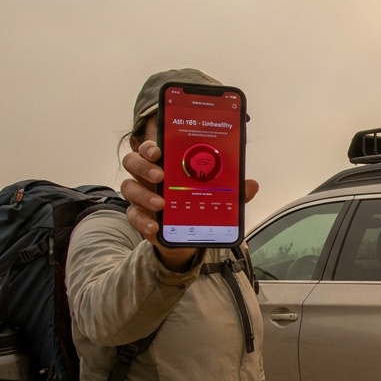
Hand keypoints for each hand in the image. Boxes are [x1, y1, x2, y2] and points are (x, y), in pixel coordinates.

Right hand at [120, 139, 259, 271]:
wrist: (189, 234)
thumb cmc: (199, 203)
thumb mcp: (218, 196)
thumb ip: (233, 191)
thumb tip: (252, 185)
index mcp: (166, 163)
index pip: (151, 147)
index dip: (150, 146)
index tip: (159, 150)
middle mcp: (148, 176)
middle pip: (133, 162)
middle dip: (143, 165)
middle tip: (160, 175)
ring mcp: (141, 195)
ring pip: (129, 187)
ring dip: (143, 194)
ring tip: (161, 204)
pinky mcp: (140, 216)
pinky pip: (133, 216)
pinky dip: (142, 221)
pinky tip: (155, 226)